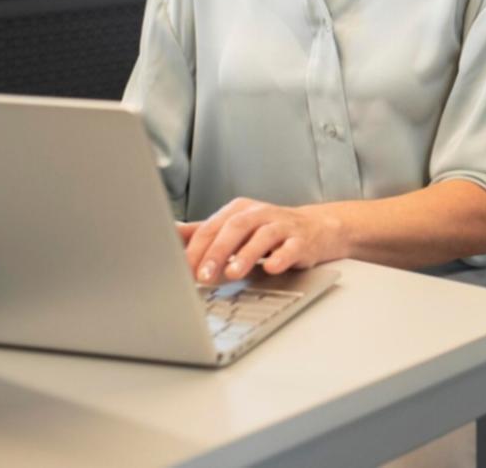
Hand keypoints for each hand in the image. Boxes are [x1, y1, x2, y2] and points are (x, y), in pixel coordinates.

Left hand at [180, 197, 345, 282]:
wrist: (315, 229)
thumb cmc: (268, 231)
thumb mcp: (234, 228)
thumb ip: (203, 232)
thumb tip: (170, 232)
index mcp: (238, 210)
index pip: (212, 227)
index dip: (196, 250)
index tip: (182, 270)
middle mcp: (260, 213)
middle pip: (234, 228)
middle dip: (217, 252)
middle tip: (203, 276)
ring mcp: (283, 225)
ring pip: (262, 236)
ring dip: (246, 255)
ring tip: (233, 274)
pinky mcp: (302, 240)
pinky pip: (291, 247)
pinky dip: (281, 257)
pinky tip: (271, 267)